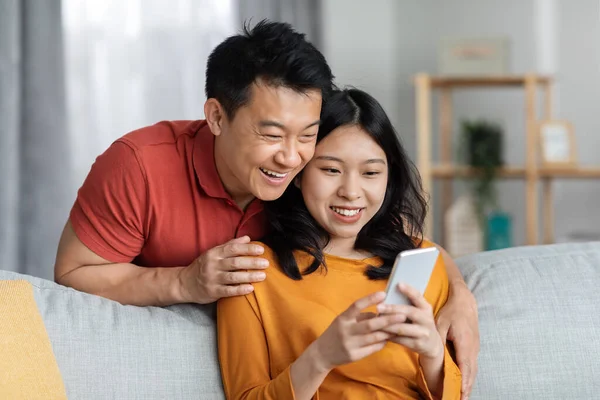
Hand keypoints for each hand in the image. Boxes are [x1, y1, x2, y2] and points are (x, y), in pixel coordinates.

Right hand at [176, 236, 267, 303]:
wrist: (184, 283)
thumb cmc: (203, 266)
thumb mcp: (214, 252)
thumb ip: (230, 245)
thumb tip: (248, 238)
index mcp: (215, 253)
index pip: (233, 248)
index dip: (248, 249)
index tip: (261, 250)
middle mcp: (213, 265)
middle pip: (235, 262)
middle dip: (252, 262)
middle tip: (266, 263)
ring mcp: (212, 278)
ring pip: (233, 276)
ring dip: (249, 276)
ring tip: (262, 276)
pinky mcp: (212, 291)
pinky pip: (228, 290)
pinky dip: (240, 289)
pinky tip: (250, 288)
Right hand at [311, 292, 404, 371]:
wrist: (322, 354)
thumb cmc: (336, 333)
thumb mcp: (343, 321)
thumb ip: (360, 316)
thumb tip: (379, 311)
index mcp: (343, 318)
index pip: (357, 306)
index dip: (370, 299)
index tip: (384, 294)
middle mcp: (346, 330)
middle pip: (370, 324)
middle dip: (388, 319)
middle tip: (402, 315)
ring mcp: (350, 344)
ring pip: (374, 337)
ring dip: (388, 332)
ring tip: (400, 327)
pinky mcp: (354, 356)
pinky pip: (373, 348)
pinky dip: (382, 342)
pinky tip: (389, 339)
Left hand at [376, 284, 443, 360]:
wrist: (432, 345)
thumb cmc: (420, 324)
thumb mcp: (420, 313)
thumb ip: (409, 305)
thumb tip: (388, 295)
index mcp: (426, 308)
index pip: (418, 296)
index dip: (409, 290)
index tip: (398, 284)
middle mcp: (426, 319)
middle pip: (409, 312)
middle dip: (392, 309)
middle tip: (378, 307)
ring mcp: (423, 333)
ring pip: (402, 328)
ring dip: (387, 325)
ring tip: (375, 321)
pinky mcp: (418, 344)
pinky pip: (400, 340)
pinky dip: (389, 336)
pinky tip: (380, 333)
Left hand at [436, 281, 478, 399]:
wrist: (465, 301)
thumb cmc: (451, 311)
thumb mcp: (442, 322)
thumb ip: (438, 336)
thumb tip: (432, 349)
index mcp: (464, 342)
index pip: (464, 365)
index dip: (463, 379)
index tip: (461, 391)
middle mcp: (472, 347)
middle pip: (471, 371)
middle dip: (467, 386)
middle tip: (462, 398)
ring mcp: (475, 347)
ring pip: (473, 369)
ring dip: (469, 382)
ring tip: (464, 395)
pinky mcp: (474, 346)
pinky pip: (473, 364)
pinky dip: (470, 375)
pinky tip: (466, 382)